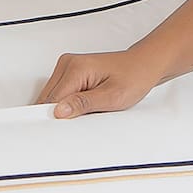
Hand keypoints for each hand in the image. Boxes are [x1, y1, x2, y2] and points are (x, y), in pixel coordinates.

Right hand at [33, 48, 159, 117]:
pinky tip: (85, 103)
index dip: (56, 117)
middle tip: (83, 118)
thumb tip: (59, 111)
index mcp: (76, 68)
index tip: (61, 128)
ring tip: (88, 108)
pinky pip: (60, 92)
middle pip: (48, 98)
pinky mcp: (70, 71)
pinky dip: (68, 103)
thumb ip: (84, 104)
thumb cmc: (134, 77)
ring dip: (64, 108)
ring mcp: (68, 66)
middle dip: (61, 113)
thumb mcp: (112, 97)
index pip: (51, 100)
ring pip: (52, 97)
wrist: (144, 65)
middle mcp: (68, 64)